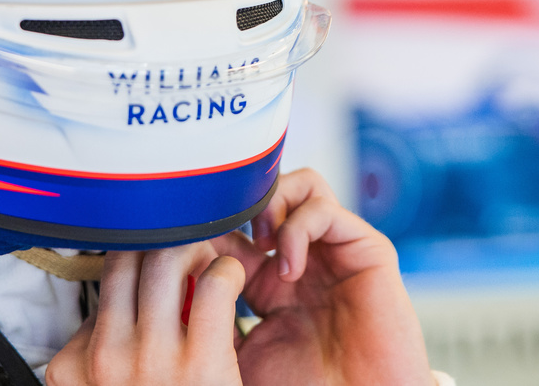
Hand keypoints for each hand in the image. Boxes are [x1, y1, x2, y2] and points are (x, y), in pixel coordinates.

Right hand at [46, 245, 245, 385]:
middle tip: (187, 253)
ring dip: (194, 249)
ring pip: (167, 259)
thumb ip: (107, 343)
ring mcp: (152, 359)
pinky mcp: (201, 363)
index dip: (135, 258)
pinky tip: (232, 281)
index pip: (98, 281)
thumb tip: (127, 291)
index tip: (156, 260)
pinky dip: (226, 271)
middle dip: (161, 242)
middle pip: (127, 257)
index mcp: (76, 367)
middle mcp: (107, 358)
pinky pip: (213, 286)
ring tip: (209, 263)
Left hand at [212, 168, 432, 385]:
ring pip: (301, 184)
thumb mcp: (238, 354)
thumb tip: (171, 287)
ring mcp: (334, 252)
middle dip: (242, 206)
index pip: (236, 229)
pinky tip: (288, 269)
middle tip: (225, 235)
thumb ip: (211, 318)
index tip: (191, 241)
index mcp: (269, 283)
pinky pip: (324, 209)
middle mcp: (302, 259)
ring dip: (273, 204)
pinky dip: (297, 228)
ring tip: (261, 243)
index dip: (212, 228)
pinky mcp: (367, 249)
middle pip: (269, 195)